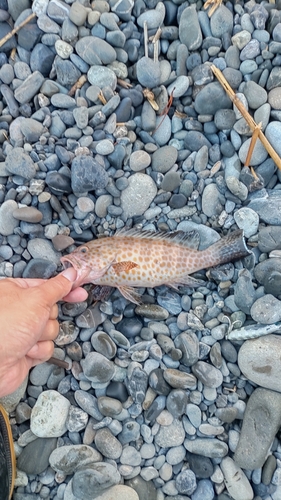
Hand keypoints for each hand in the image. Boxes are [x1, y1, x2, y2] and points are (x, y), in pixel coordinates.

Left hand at [0, 268, 86, 396]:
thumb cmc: (3, 327)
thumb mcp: (36, 299)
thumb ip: (57, 287)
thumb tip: (70, 275)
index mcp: (15, 291)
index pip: (46, 286)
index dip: (64, 289)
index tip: (79, 292)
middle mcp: (18, 311)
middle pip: (52, 310)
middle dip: (48, 319)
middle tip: (37, 320)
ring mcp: (22, 331)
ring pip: (51, 330)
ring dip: (43, 336)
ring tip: (27, 338)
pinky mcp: (26, 350)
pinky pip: (46, 347)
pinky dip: (39, 350)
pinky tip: (26, 351)